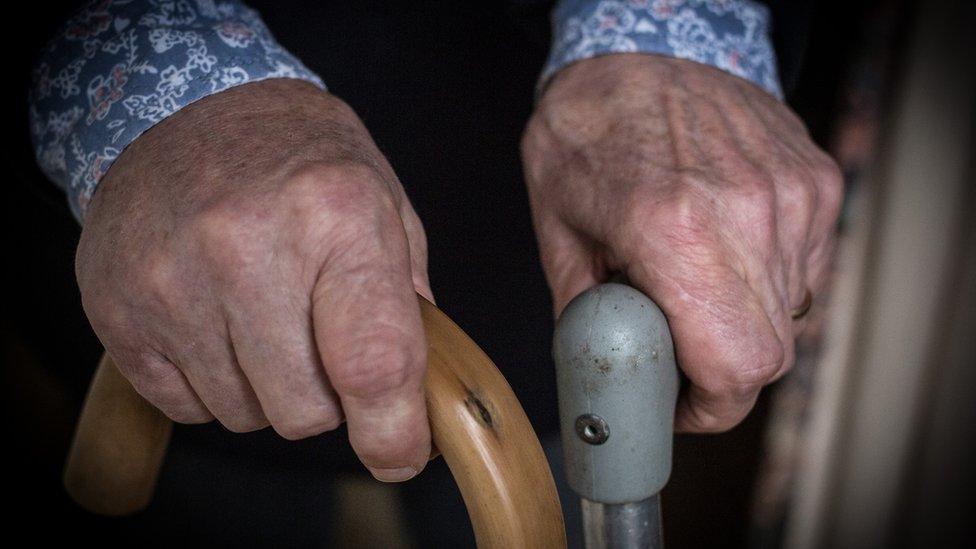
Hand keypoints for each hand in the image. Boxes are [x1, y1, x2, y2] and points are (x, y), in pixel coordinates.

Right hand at [77, 79, 430, 480]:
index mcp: (337, 216)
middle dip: (328, 398)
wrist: (184, 108)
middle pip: (305, 412)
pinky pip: (186, 407)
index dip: (394, 432)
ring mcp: (172, 281)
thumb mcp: (383, 203)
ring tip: (265, 317)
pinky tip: (218, 322)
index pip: (373, 363)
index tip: (400, 454)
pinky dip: (214, 384)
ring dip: (268, 389)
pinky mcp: (117, 308)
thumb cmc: (301, 159)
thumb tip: (419, 401)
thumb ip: (411, 303)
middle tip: (322, 341)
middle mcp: (247, 248)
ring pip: (244, 416)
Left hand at [522, 54, 842, 432]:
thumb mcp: (558, 230)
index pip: (735, 366)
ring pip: (791, 311)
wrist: (640, 50)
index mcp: (673, 230)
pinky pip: (805, 266)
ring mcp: (790, 194)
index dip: (710, 407)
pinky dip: (768, 278)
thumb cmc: (587, 132)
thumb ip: (585, 313)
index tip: (681, 404)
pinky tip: (724, 249)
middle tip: (680, 355)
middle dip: (722, 372)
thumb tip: (601, 371)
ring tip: (694, 285)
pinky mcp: (815, 179)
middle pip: (769, 353)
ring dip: (744, 321)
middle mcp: (746, 214)